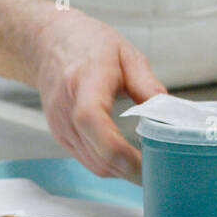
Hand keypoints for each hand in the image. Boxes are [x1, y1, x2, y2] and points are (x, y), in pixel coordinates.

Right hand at [28, 7, 165, 180]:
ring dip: (121, 171)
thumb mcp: (125, 53)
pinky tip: (126, 158)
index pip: (91, 120)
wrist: (49, 44)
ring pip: (94, 163)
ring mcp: (61, 125)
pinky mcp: (61, 136)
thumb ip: (147, 84)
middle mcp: (67, 108)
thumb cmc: (86, 44)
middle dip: (129, 169)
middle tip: (159, 172)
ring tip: (147, 167)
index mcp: (85, 81)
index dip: (117, 149)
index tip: (144, 161)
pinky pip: (88, 160)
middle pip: (96, 152)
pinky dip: (110, 165)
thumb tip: (167, 112)